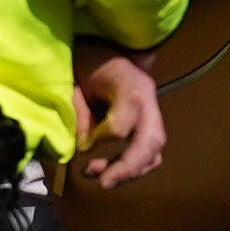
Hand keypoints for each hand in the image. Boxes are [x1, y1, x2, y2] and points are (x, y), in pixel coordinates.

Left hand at [70, 46, 165, 187]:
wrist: (103, 47)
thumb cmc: (86, 61)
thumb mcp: (74, 81)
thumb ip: (79, 113)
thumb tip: (85, 147)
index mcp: (129, 84)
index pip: (121, 126)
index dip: (99, 139)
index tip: (81, 143)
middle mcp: (148, 99)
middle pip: (152, 141)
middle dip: (129, 167)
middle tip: (104, 183)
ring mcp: (153, 110)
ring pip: (155, 151)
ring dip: (130, 171)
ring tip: (102, 179)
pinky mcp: (150, 122)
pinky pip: (150, 151)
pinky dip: (133, 166)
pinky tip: (110, 170)